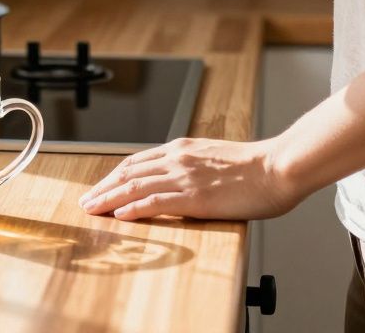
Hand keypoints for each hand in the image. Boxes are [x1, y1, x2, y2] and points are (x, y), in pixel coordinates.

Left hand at [78, 137, 302, 221]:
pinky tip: (119, 215)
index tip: (101, 187)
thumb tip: (179, 180)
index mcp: (182, 149)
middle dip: (103, 188)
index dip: (114, 176)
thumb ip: (192, 165)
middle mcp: (177, 159)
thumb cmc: (254, 167)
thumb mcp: (213, 158)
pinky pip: (154, 202)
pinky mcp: (194, 197)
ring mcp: (184, 177)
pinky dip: (133, 208)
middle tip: (86, 201)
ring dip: (108, 198)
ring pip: (134, 187)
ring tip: (92, 209)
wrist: (278, 167)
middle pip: (128, 173)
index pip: (136, 161)